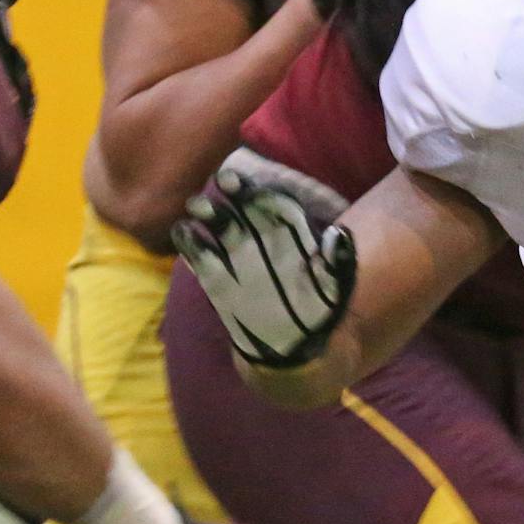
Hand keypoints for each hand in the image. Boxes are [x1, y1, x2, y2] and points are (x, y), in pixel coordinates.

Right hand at [173, 171, 355, 368]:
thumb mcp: (332, 286)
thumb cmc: (316, 308)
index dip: (268, 196)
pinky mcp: (218, 279)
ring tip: (197, 205)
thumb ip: (335, 262)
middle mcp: (264, 241)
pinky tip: (183, 231)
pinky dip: (191, 244)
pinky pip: (202, 257)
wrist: (291, 344)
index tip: (258, 189)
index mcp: (292, 237)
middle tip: (222, 180)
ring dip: (209, 214)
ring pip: (222, 227)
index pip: (279, 208)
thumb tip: (340, 237)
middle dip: (234, 194)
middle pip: (247, 210)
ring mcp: (238, 258)